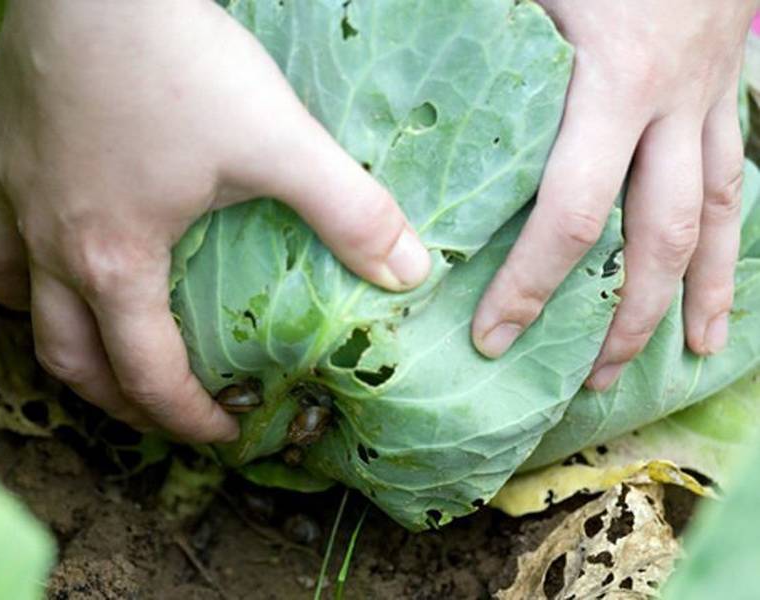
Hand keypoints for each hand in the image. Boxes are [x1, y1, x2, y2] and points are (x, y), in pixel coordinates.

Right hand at [0, 0, 429, 441]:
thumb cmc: (176, 61)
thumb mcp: (278, 141)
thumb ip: (349, 210)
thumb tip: (409, 271)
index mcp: (114, 261)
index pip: (145, 374)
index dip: (185, 418)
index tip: (223, 430)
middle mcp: (50, 241)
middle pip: (67, 356)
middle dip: (114, 398)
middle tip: (158, 408)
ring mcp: (11, 192)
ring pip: (12, 294)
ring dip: (52, 331)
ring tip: (93, 340)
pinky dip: (14, 246)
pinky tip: (42, 232)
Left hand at [471, 0, 754, 389]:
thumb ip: (470, 23)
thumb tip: (385, 53)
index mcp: (615, 81)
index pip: (571, 212)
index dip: (533, 283)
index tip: (495, 335)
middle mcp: (673, 103)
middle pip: (657, 236)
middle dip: (627, 317)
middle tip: (595, 379)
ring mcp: (711, 96)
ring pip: (718, 217)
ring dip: (697, 291)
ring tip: (684, 351)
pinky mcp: (728, 84)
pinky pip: (741, 174)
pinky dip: (736, 231)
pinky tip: (721, 272)